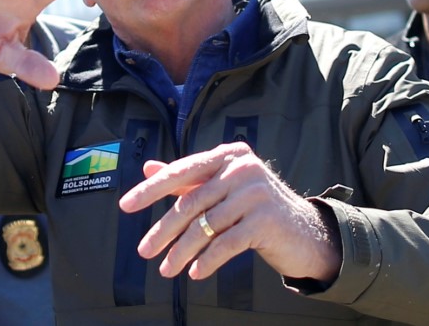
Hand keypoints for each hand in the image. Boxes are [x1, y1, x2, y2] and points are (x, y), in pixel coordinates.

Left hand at [119, 143, 340, 280]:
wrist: (302, 230)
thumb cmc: (253, 207)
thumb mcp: (220, 187)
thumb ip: (187, 178)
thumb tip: (148, 168)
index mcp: (228, 154)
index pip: (182, 170)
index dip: (151, 189)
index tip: (126, 205)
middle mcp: (242, 167)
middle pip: (191, 202)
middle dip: (164, 229)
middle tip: (144, 251)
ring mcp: (256, 192)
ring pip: (206, 226)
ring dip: (182, 251)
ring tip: (166, 270)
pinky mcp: (266, 220)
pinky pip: (226, 243)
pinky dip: (207, 260)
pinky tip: (194, 273)